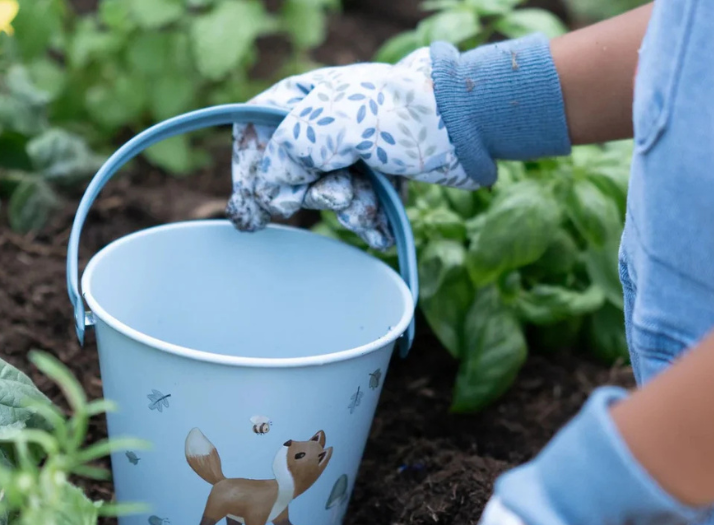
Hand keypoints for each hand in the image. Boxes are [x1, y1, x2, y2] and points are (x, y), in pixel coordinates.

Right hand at [226, 47, 477, 249]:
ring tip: (368, 203)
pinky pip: (356, 209)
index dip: (249, 173)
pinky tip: (380, 233)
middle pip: (291, 177)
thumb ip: (288, 157)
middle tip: (340, 191)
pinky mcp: (374, 176)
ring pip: (327, 198)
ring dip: (348, 209)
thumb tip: (268, 198)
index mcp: (301, 101)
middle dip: (315, 195)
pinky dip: (368, 222)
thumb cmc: (399, 114)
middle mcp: (320, 127)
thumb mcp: (331, 128)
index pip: (252, 135)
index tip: (256, 206)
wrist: (465, 124)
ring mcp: (348, 153)